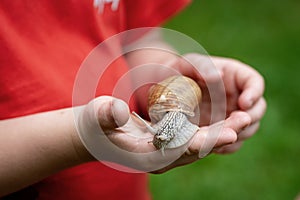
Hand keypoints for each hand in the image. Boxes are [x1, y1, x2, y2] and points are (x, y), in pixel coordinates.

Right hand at [76, 96, 249, 172]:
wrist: (95, 136)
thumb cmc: (95, 125)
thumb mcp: (96, 116)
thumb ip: (106, 114)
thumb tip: (118, 110)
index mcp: (143, 155)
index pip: (177, 150)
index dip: (203, 142)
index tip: (227, 135)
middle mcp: (158, 159)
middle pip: (194, 149)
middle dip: (220, 137)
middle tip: (245, 122)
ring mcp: (164, 154)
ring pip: (198, 146)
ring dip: (220, 134)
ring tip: (243, 120)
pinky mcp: (167, 146)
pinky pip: (193, 141)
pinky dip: (211, 132)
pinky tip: (227, 122)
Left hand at [172, 53, 266, 153]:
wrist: (167, 92)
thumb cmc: (179, 72)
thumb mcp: (187, 64)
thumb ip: (201, 66)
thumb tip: (218, 75)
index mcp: (234, 76)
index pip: (254, 82)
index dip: (254, 93)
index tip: (244, 103)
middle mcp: (237, 96)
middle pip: (257, 109)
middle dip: (250, 117)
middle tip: (235, 122)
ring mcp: (231, 115)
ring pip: (248, 128)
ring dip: (240, 133)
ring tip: (225, 135)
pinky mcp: (222, 130)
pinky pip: (233, 142)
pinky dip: (228, 145)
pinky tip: (215, 146)